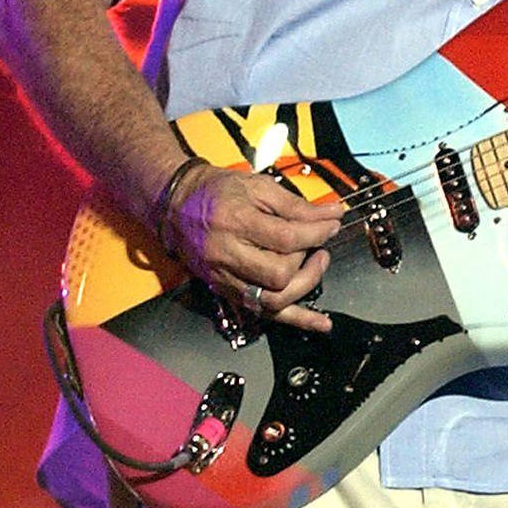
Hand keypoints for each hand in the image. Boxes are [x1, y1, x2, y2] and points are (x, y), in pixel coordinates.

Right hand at [165, 165, 344, 332]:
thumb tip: (332, 214)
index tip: (331, 225)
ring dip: (304, 286)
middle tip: (317, 245)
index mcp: (235, 222)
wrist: (176, 205)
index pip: (285, 238)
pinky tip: (320, 321)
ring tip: (314, 266)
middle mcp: (227, 254)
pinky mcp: (227, 291)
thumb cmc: (216, 192)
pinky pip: (264, 313)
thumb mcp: (258, 186)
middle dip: (307, 261)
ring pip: (272, 300)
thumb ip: (296, 204)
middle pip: (279, 274)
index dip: (317, 233)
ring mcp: (225, 278)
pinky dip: (296, 319)